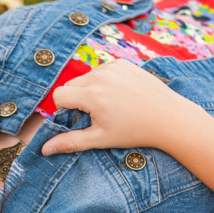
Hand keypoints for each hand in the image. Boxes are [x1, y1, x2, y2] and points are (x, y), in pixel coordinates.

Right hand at [42, 60, 200, 155]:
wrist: (169, 117)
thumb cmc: (135, 131)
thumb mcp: (100, 139)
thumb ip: (70, 142)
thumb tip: (44, 150)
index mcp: (92, 95)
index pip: (59, 95)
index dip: (64, 110)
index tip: (79, 119)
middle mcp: (100, 75)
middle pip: (71, 85)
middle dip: (77, 100)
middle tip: (96, 115)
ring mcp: (113, 66)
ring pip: (86, 77)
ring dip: (90, 90)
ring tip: (110, 106)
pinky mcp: (123, 62)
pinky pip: (102, 70)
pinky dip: (104, 81)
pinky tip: (120, 95)